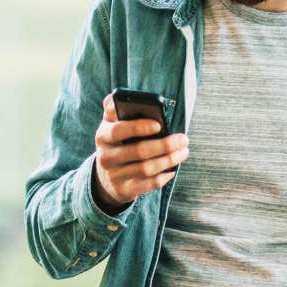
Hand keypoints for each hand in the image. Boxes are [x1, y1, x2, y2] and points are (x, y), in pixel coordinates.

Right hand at [91, 92, 188, 213]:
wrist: (106, 176)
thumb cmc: (117, 142)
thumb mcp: (111, 125)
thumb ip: (114, 109)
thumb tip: (117, 96)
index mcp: (103, 135)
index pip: (118, 130)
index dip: (139, 127)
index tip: (159, 124)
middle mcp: (106, 157)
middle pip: (138, 151)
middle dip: (165, 145)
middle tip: (184, 139)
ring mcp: (114, 175)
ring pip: (146, 168)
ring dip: (169, 160)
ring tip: (184, 152)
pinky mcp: (124, 190)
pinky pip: (148, 184)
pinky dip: (164, 176)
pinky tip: (173, 169)